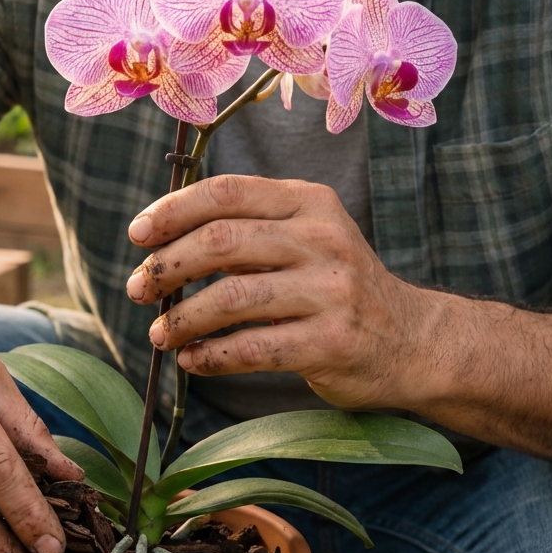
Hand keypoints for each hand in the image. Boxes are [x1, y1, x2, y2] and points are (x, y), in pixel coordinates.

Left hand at [124, 174, 442, 409]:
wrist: (414, 340)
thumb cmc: (336, 284)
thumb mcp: (305, 237)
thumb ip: (246, 229)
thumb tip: (159, 242)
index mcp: (309, 202)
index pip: (227, 192)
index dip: (172, 211)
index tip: (138, 235)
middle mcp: (322, 239)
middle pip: (220, 242)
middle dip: (166, 266)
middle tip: (137, 289)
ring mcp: (330, 291)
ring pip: (230, 298)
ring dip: (181, 318)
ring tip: (158, 334)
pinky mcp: (331, 342)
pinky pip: (251, 348)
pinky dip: (210, 356)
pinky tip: (191, 360)